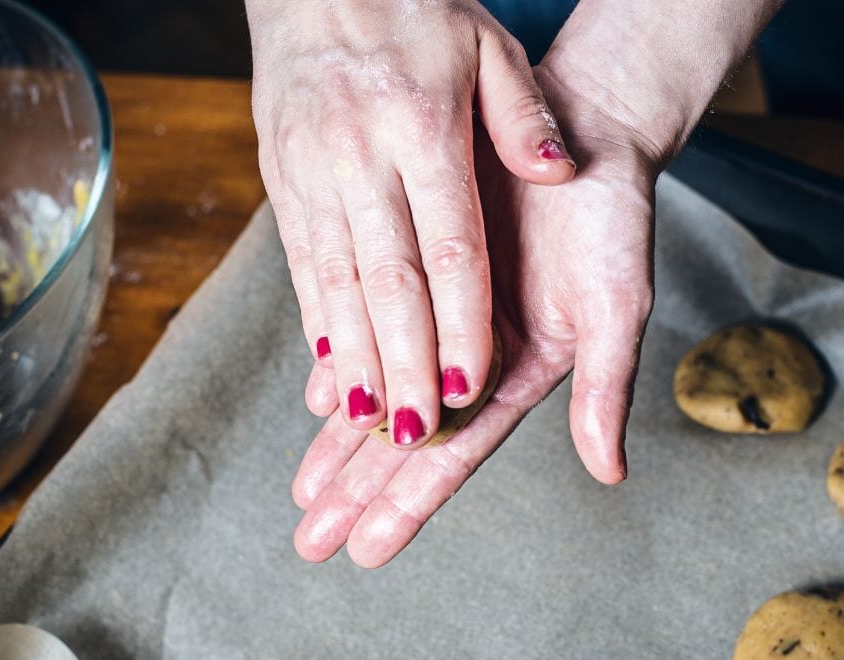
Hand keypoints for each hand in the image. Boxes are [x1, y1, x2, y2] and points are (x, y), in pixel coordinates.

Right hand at [247, 0, 574, 446]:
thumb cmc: (416, 11)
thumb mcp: (488, 44)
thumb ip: (525, 115)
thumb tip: (561, 172)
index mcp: (422, 127)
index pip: (448, 245)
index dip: (457, 321)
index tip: (466, 386)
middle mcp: (362, 157)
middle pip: (387, 280)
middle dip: (401, 363)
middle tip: (413, 434)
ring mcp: (313, 172)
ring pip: (334, 283)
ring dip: (351, 360)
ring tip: (366, 422)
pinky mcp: (283, 180)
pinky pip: (300, 264)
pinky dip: (316, 322)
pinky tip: (329, 371)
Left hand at [291, 83, 660, 566]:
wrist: (581, 130)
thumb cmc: (610, 217)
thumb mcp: (615, 302)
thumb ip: (605, 386)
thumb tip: (610, 472)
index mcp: (517, 373)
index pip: (456, 452)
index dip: (411, 501)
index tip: (368, 547)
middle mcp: (475, 357)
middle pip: (408, 438)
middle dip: (361, 491)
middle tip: (312, 539)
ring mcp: (444, 319)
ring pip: (383, 392)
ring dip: (342, 445)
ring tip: (305, 494)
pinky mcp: (419, 273)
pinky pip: (371, 329)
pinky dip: (345, 366)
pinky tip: (319, 404)